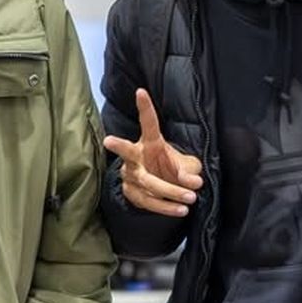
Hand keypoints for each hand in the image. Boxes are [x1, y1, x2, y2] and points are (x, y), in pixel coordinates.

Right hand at [102, 89, 203, 216]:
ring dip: (170, 191)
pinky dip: (166, 206)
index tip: (141, 92)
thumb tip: (192, 181)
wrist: (160, 190)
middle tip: (109, 141)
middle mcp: (136, 156)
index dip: (144, 108)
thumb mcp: (187, 166)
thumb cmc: (171, 169)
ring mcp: (131, 175)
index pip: (148, 123)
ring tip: (190, 197)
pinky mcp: (131, 193)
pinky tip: (180, 210)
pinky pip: (148, 200)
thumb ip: (191, 171)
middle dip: (118, 146)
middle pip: (127, 151)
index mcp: (150, 143)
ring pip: (147, 182)